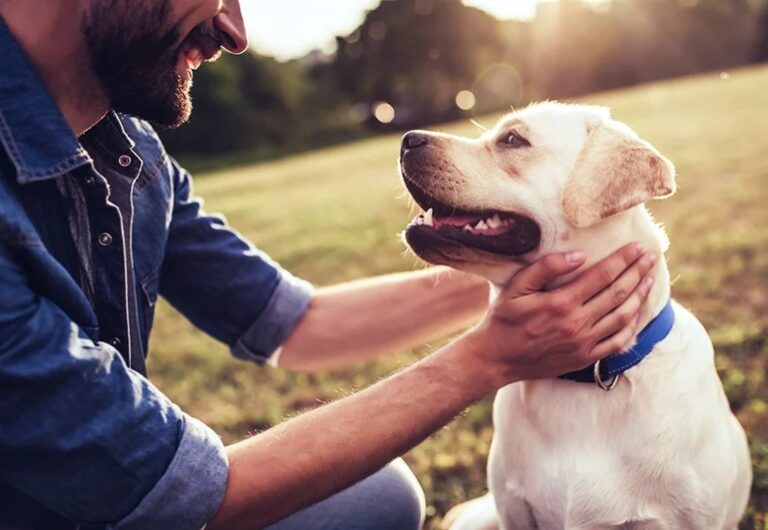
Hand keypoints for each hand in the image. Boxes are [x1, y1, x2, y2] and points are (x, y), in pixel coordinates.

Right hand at [462, 243, 656, 387]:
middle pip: (618, 293)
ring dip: (639, 296)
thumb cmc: (504, 319)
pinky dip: (632, 326)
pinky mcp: (585, 358)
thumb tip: (579, 255)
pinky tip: (636, 312)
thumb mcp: (516, 287)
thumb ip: (545, 268)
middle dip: (637, 273)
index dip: (623, 260)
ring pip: (622, 317)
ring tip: (649, 280)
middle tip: (650, 258)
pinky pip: (617, 342)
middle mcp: (577, 324)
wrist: (497, 358)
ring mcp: (583, 343)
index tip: (637, 247)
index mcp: (560, 303)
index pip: (602, 276)